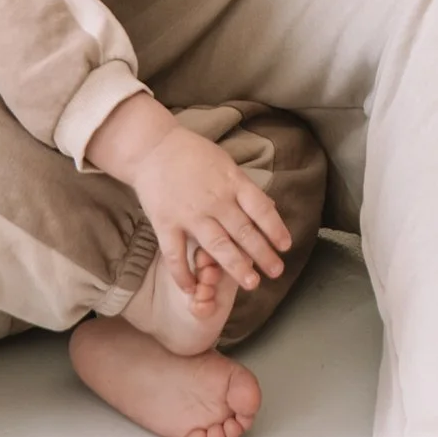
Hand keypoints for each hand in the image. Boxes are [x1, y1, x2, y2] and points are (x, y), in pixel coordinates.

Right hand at [87, 93, 291, 297]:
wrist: (152, 147)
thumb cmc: (192, 154)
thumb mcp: (225, 163)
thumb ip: (244, 187)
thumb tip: (269, 207)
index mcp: (232, 182)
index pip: (260, 208)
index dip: (276, 228)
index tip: (286, 246)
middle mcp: (215, 200)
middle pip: (244, 231)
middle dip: (263, 254)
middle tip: (276, 271)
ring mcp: (190, 213)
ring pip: (217, 246)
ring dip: (235, 266)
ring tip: (251, 283)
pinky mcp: (165, 223)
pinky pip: (176, 255)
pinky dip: (183, 275)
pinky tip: (192, 289)